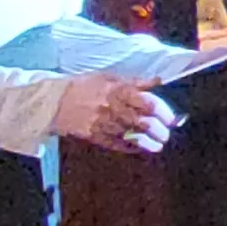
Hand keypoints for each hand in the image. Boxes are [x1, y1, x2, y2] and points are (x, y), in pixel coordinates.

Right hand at [57, 75, 178, 154]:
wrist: (54, 101)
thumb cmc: (84, 85)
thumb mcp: (109, 78)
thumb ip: (135, 82)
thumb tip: (157, 80)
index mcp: (118, 91)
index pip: (147, 102)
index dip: (163, 112)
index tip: (171, 119)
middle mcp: (113, 108)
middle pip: (142, 122)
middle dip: (158, 130)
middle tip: (167, 134)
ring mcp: (103, 124)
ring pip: (132, 135)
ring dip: (148, 142)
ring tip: (158, 145)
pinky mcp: (95, 136)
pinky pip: (116, 144)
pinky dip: (130, 147)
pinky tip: (139, 148)